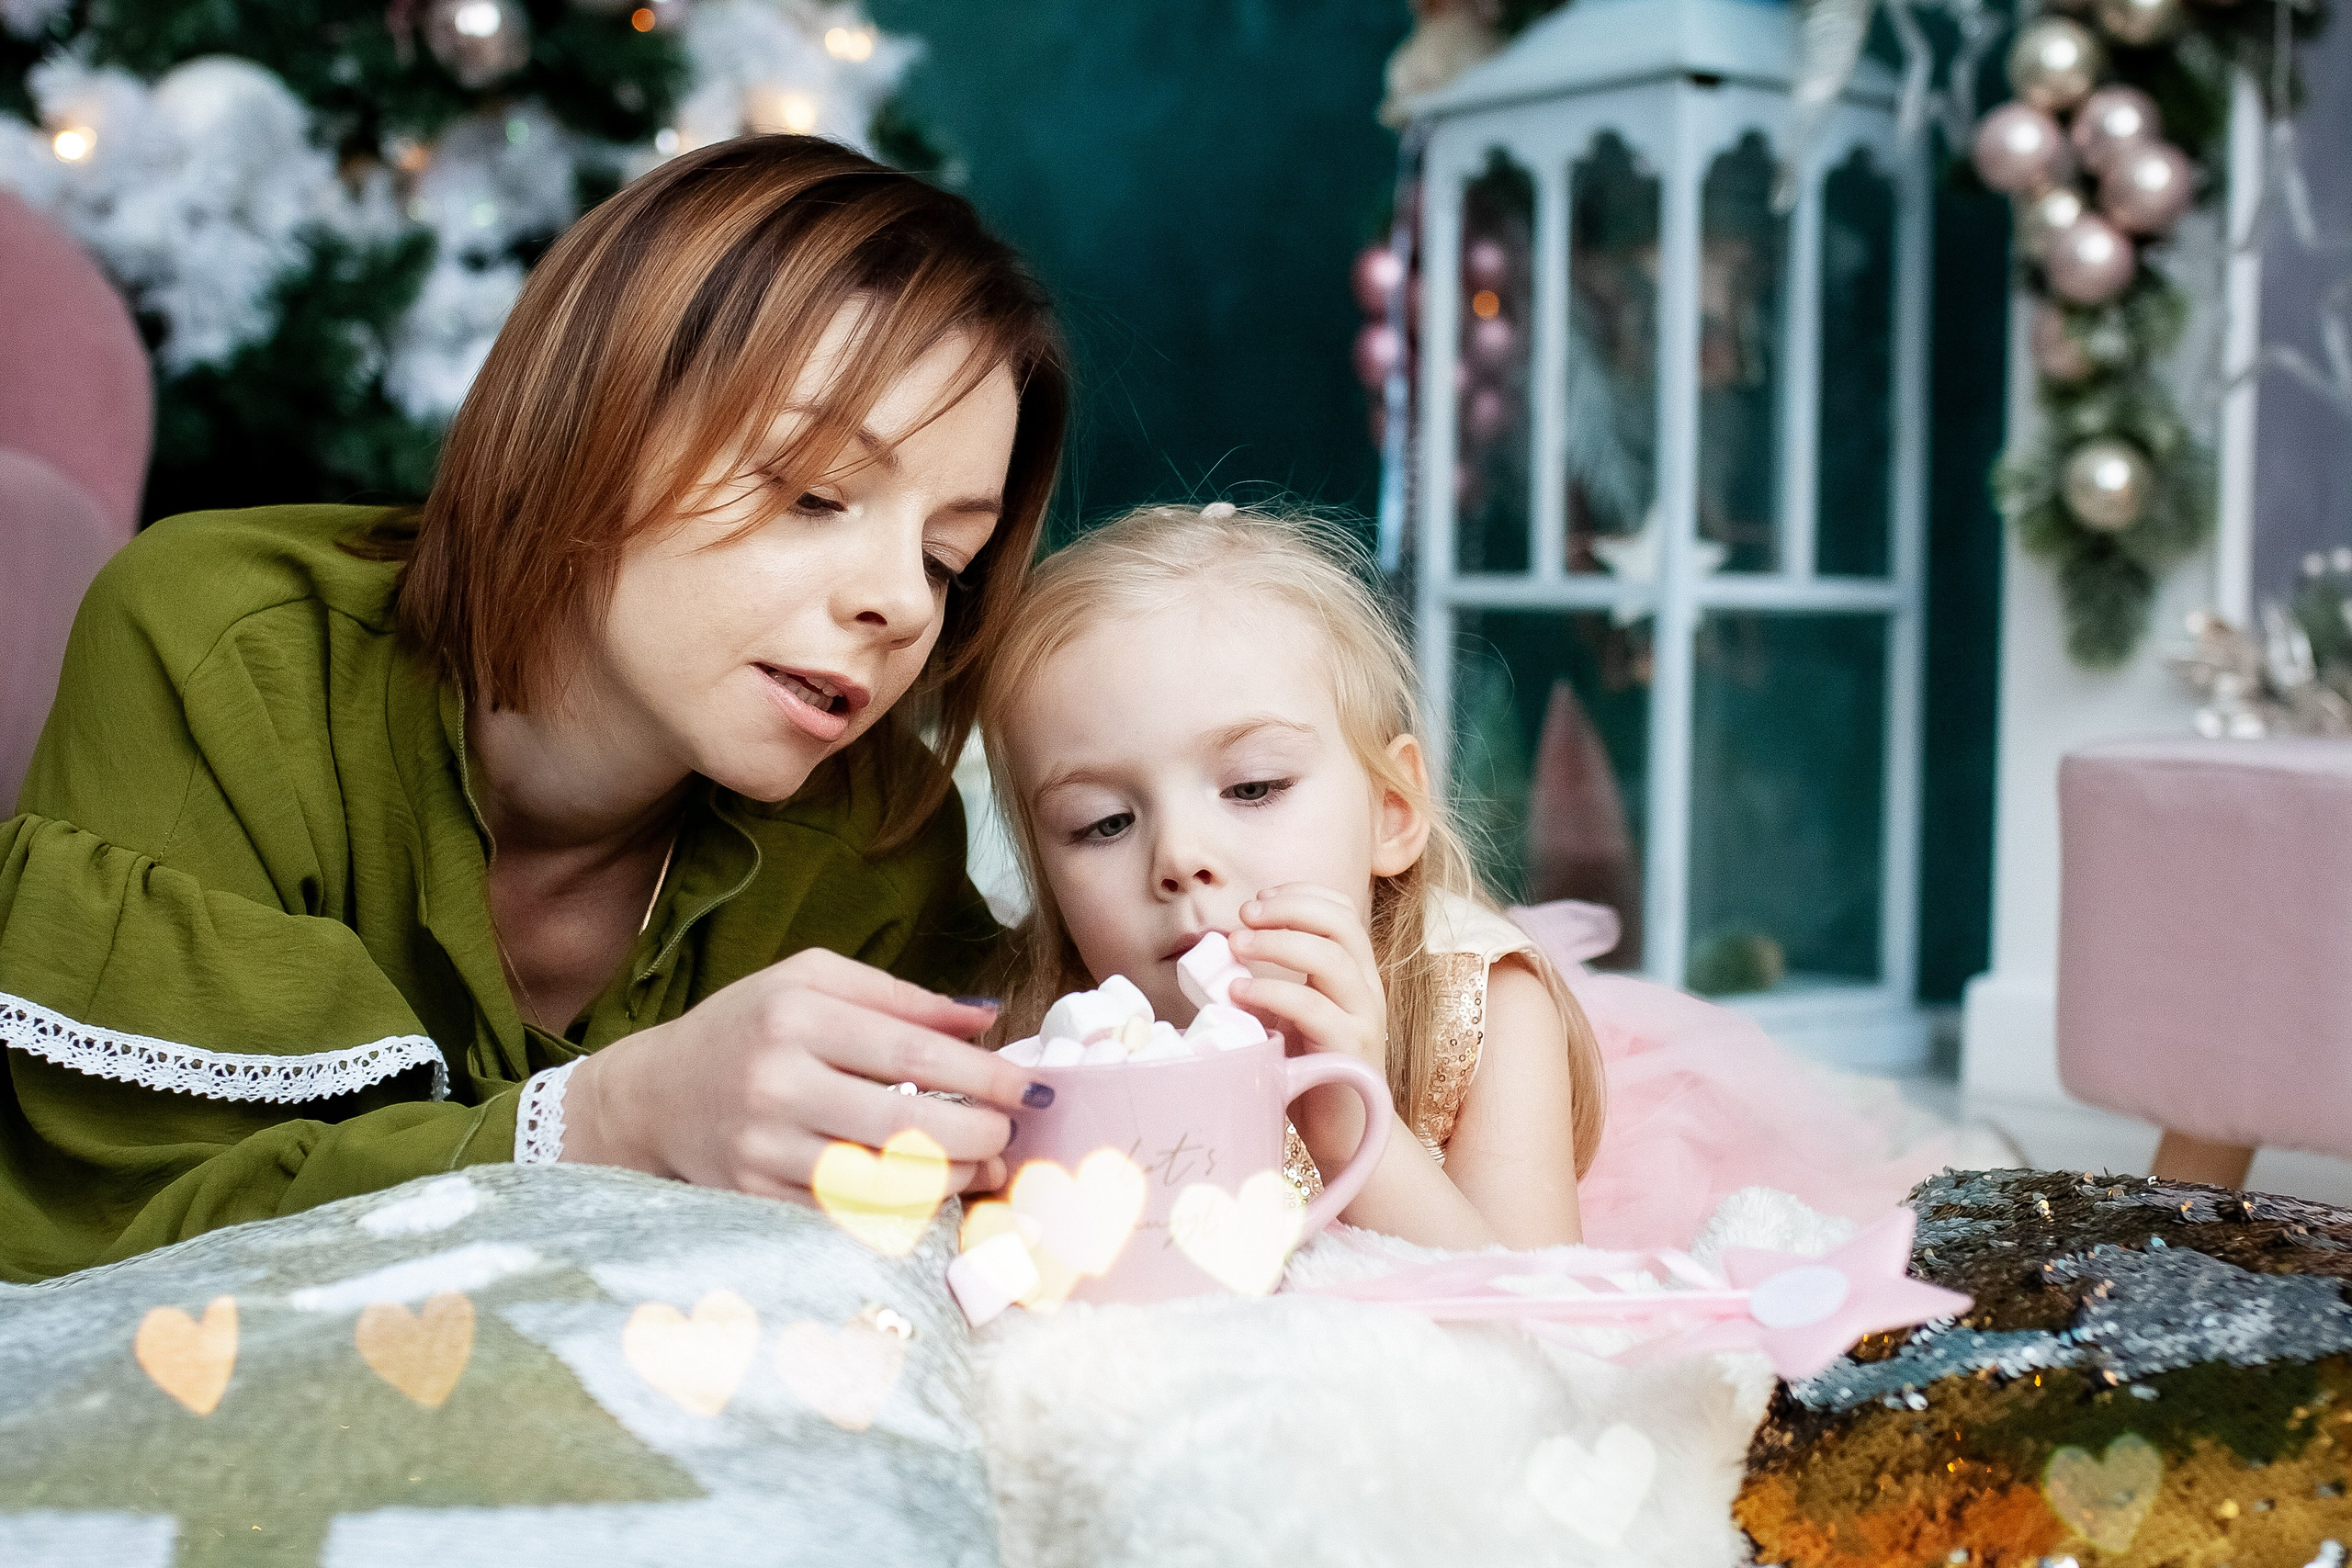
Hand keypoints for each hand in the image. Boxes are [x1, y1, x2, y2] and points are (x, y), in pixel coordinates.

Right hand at [558, 948, 1046, 1198]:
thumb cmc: (750, 1026)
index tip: (1031, 1088)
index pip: (913, 1053)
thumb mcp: (812, 982)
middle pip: (906, 1126)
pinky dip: (906, 1210)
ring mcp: (764, 1151)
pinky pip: (852, 1217)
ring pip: (885, 1183)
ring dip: (953, 1179)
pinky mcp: (758, 1200)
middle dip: (979, 1135)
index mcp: (795, 1017)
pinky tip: (933, 1191)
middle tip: (1010, 1132)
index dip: (983, 1076)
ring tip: (984, 1163)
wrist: (655, 1096)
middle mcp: (776, 1084)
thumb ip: (902, 996)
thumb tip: (987, 1014)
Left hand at [1227, 884, 1387, 1081]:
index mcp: (1356, 973)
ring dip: (1277, 943)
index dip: (1300, 894)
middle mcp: (1367, 988)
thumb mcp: (1289, 1016)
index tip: (1258, 901)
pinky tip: (1240, 993)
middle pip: (1340, 923)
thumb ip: (1269, 983)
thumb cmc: (1311, 1072)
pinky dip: (1272, 991)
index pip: (1342, 911)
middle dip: (1288, 908)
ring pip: (1331, 958)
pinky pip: (1313, 1008)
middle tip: (1243, 915)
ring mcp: (1363, 1017)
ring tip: (1236, 946)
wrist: (1346, 1134)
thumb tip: (1218, 955)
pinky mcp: (1350, 1049)